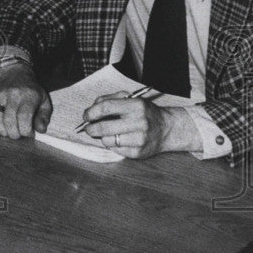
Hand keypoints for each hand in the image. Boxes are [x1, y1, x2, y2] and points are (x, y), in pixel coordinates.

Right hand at [0, 63, 51, 139]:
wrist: (15, 73)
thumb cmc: (31, 91)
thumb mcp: (44, 100)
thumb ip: (44, 117)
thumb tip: (40, 130)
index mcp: (27, 96)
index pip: (23, 117)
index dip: (26, 130)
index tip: (29, 133)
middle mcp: (11, 95)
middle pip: (9, 121)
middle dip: (14, 133)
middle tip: (19, 134)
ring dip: (3, 131)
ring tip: (10, 132)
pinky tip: (0, 127)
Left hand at [81, 92, 199, 157]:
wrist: (166, 129)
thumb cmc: (144, 112)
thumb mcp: (130, 99)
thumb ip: (109, 100)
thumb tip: (90, 111)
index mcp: (136, 105)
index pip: (106, 108)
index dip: (91, 112)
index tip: (86, 116)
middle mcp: (139, 122)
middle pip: (103, 127)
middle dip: (91, 128)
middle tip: (88, 128)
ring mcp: (140, 139)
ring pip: (107, 141)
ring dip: (103, 137)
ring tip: (109, 133)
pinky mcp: (139, 153)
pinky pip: (115, 150)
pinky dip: (113, 145)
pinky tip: (120, 140)